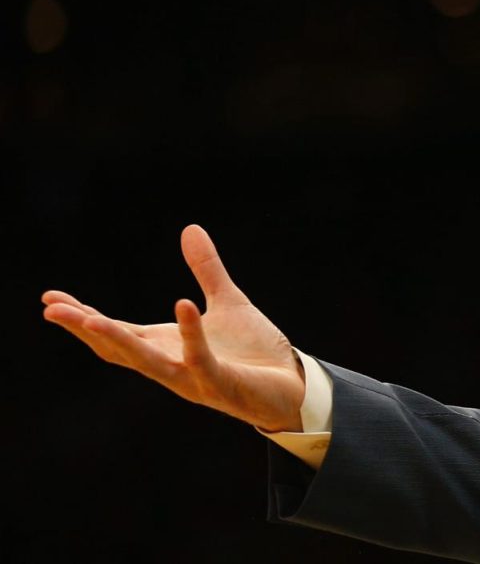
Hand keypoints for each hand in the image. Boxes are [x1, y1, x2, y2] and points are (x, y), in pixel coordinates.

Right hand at [41, 224, 305, 431]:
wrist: (293, 386)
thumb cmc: (255, 352)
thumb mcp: (227, 301)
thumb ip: (206, 269)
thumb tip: (190, 228)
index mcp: (166, 346)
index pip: (115, 332)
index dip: (83, 316)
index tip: (51, 298)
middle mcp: (171, 365)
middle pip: (117, 349)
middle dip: (84, 328)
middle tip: (52, 310)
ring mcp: (193, 377)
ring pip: (146, 361)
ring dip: (117, 341)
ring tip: (89, 318)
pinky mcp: (220, 383)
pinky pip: (201, 358)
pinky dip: (191, 333)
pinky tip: (182, 304)